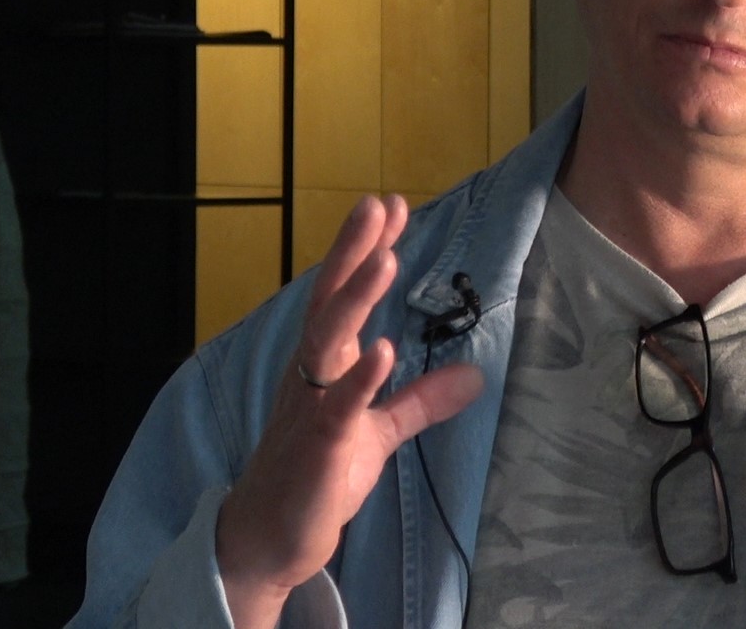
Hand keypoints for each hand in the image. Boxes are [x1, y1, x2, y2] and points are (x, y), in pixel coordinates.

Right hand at [214, 195, 483, 628]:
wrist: (270, 539)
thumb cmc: (317, 477)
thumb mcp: (378, 432)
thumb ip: (420, 400)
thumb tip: (475, 374)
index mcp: (324, 366)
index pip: (343, 296)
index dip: (365, 251)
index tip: (390, 206)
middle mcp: (312, 376)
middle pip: (330, 302)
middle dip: (354, 253)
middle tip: (377, 206)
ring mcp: (311, 407)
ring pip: (327, 341)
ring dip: (355, 299)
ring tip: (385, 258)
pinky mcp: (318, 446)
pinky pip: (337, 406)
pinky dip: (359, 377)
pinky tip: (380, 349)